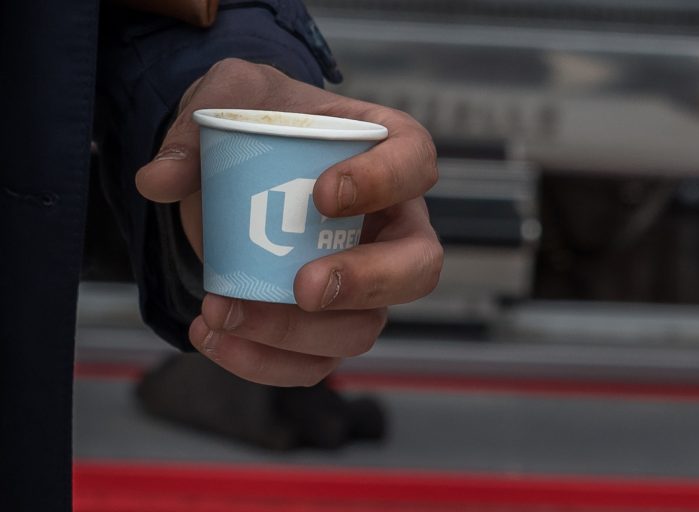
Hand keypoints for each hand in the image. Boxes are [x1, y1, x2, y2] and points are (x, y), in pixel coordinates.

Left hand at [135, 59, 442, 385]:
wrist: (238, 166)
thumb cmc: (257, 124)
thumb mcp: (227, 99)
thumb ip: (196, 128)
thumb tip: (158, 181)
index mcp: (386, 152)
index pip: (415, 163)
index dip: (386, 182)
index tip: (323, 194)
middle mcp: (391, 224)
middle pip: (418, 266)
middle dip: (367, 283)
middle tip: (304, 287)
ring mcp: (365, 282)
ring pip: (363, 328)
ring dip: (295, 334)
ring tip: (223, 311)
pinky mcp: (328, 322)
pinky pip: (315, 360)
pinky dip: (264, 361)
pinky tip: (214, 336)